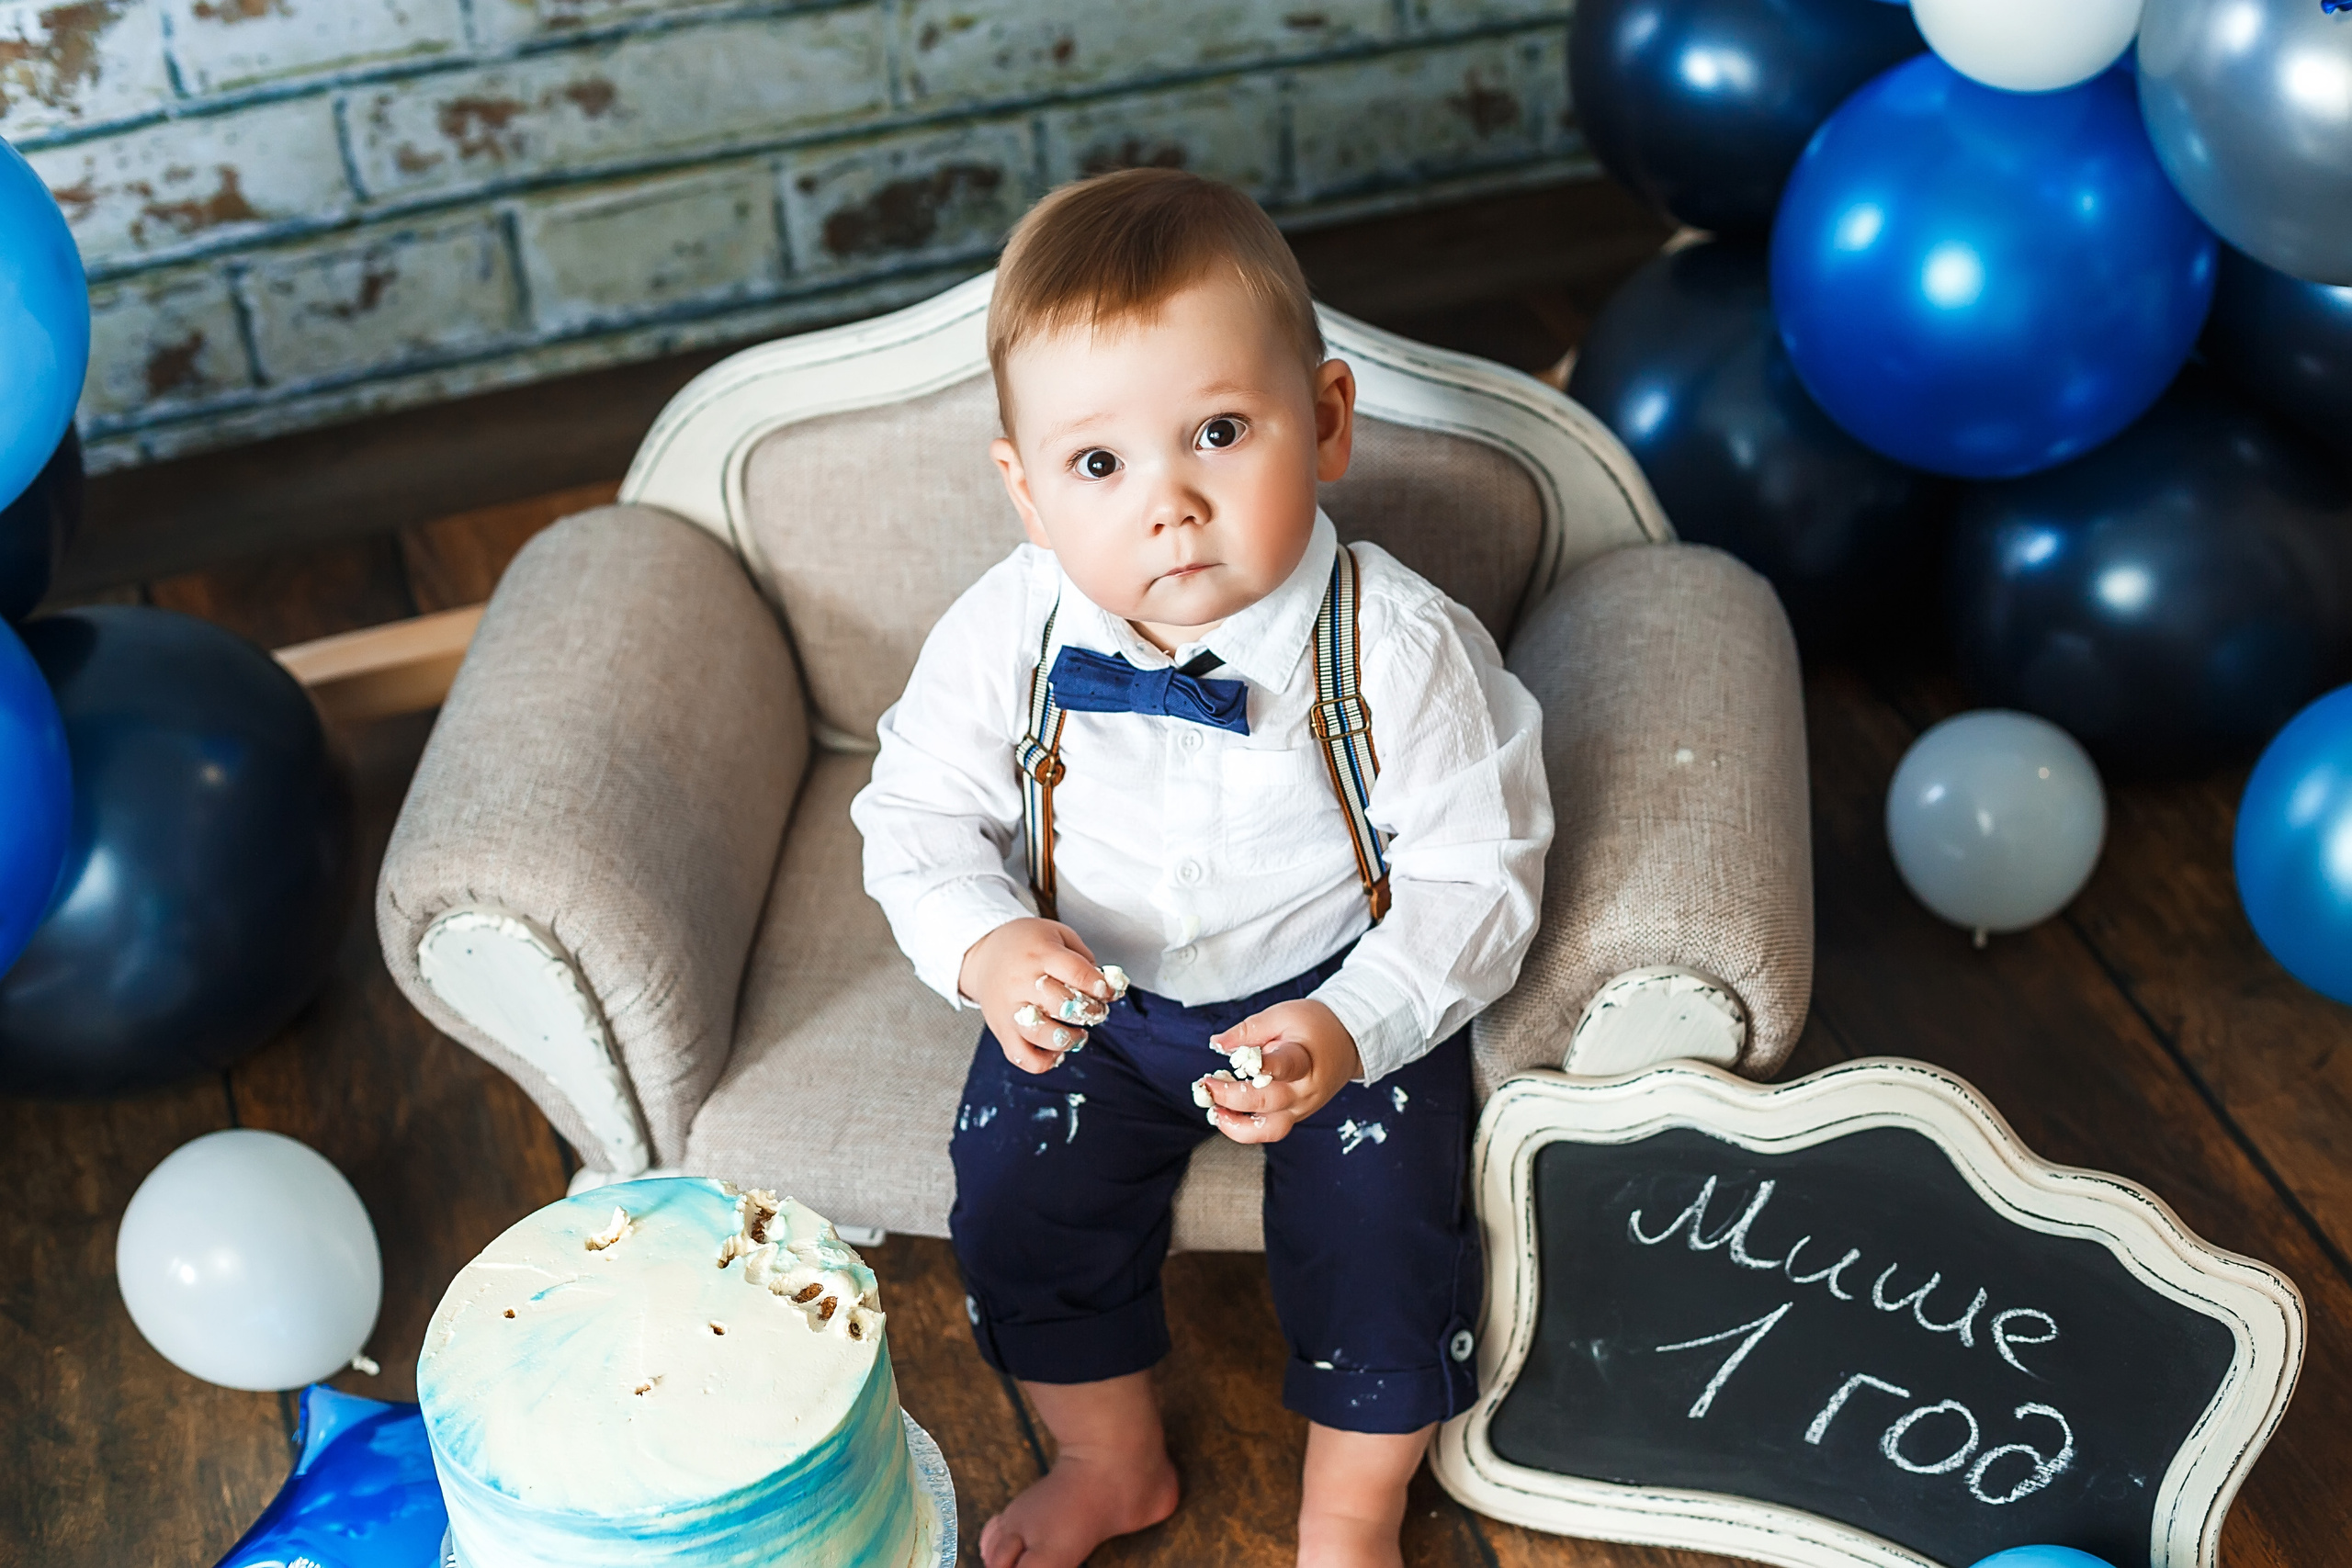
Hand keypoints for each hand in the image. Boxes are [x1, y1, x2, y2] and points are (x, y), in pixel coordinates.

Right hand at [958, 918, 1115, 1073]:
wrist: (984, 954)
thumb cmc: (1027, 945)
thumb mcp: (1058, 935)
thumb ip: (1084, 958)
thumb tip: (1108, 986)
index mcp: (1040, 954)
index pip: (1076, 973)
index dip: (1100, 986)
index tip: (1109, 991)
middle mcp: (1022, 982)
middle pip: (1063, 1005)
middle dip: (1090, 1011)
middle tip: (1096, 1011)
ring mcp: (1009, 1009)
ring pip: (1043, 1035)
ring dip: (1070, 1039)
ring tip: (1079, 1034)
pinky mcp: (1001, 1030)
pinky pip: (1023, 1057)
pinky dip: (1045, 1061)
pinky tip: (1056, 1050)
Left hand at [1197, 1000, 1361, 1143]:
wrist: (1348, 1041)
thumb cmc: (1314, 1024)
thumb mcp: (1283, 1014)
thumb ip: (1248, 1030)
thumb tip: (1216, 1044)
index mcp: (1304, 1059)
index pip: (1284, 1066)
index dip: (1261, 1067)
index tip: (1239, 1064)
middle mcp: (1304, 1090)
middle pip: (1267, 1102)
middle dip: (1231, 1097)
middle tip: (1206, 1085)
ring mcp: (1302, 1107)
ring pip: (1269, 1130)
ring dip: (1236, 1125)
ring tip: (1213, 1110)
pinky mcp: (1296, 1115)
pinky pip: (1270, 1130)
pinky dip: (1245, 1127)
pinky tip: (1225, 1114)